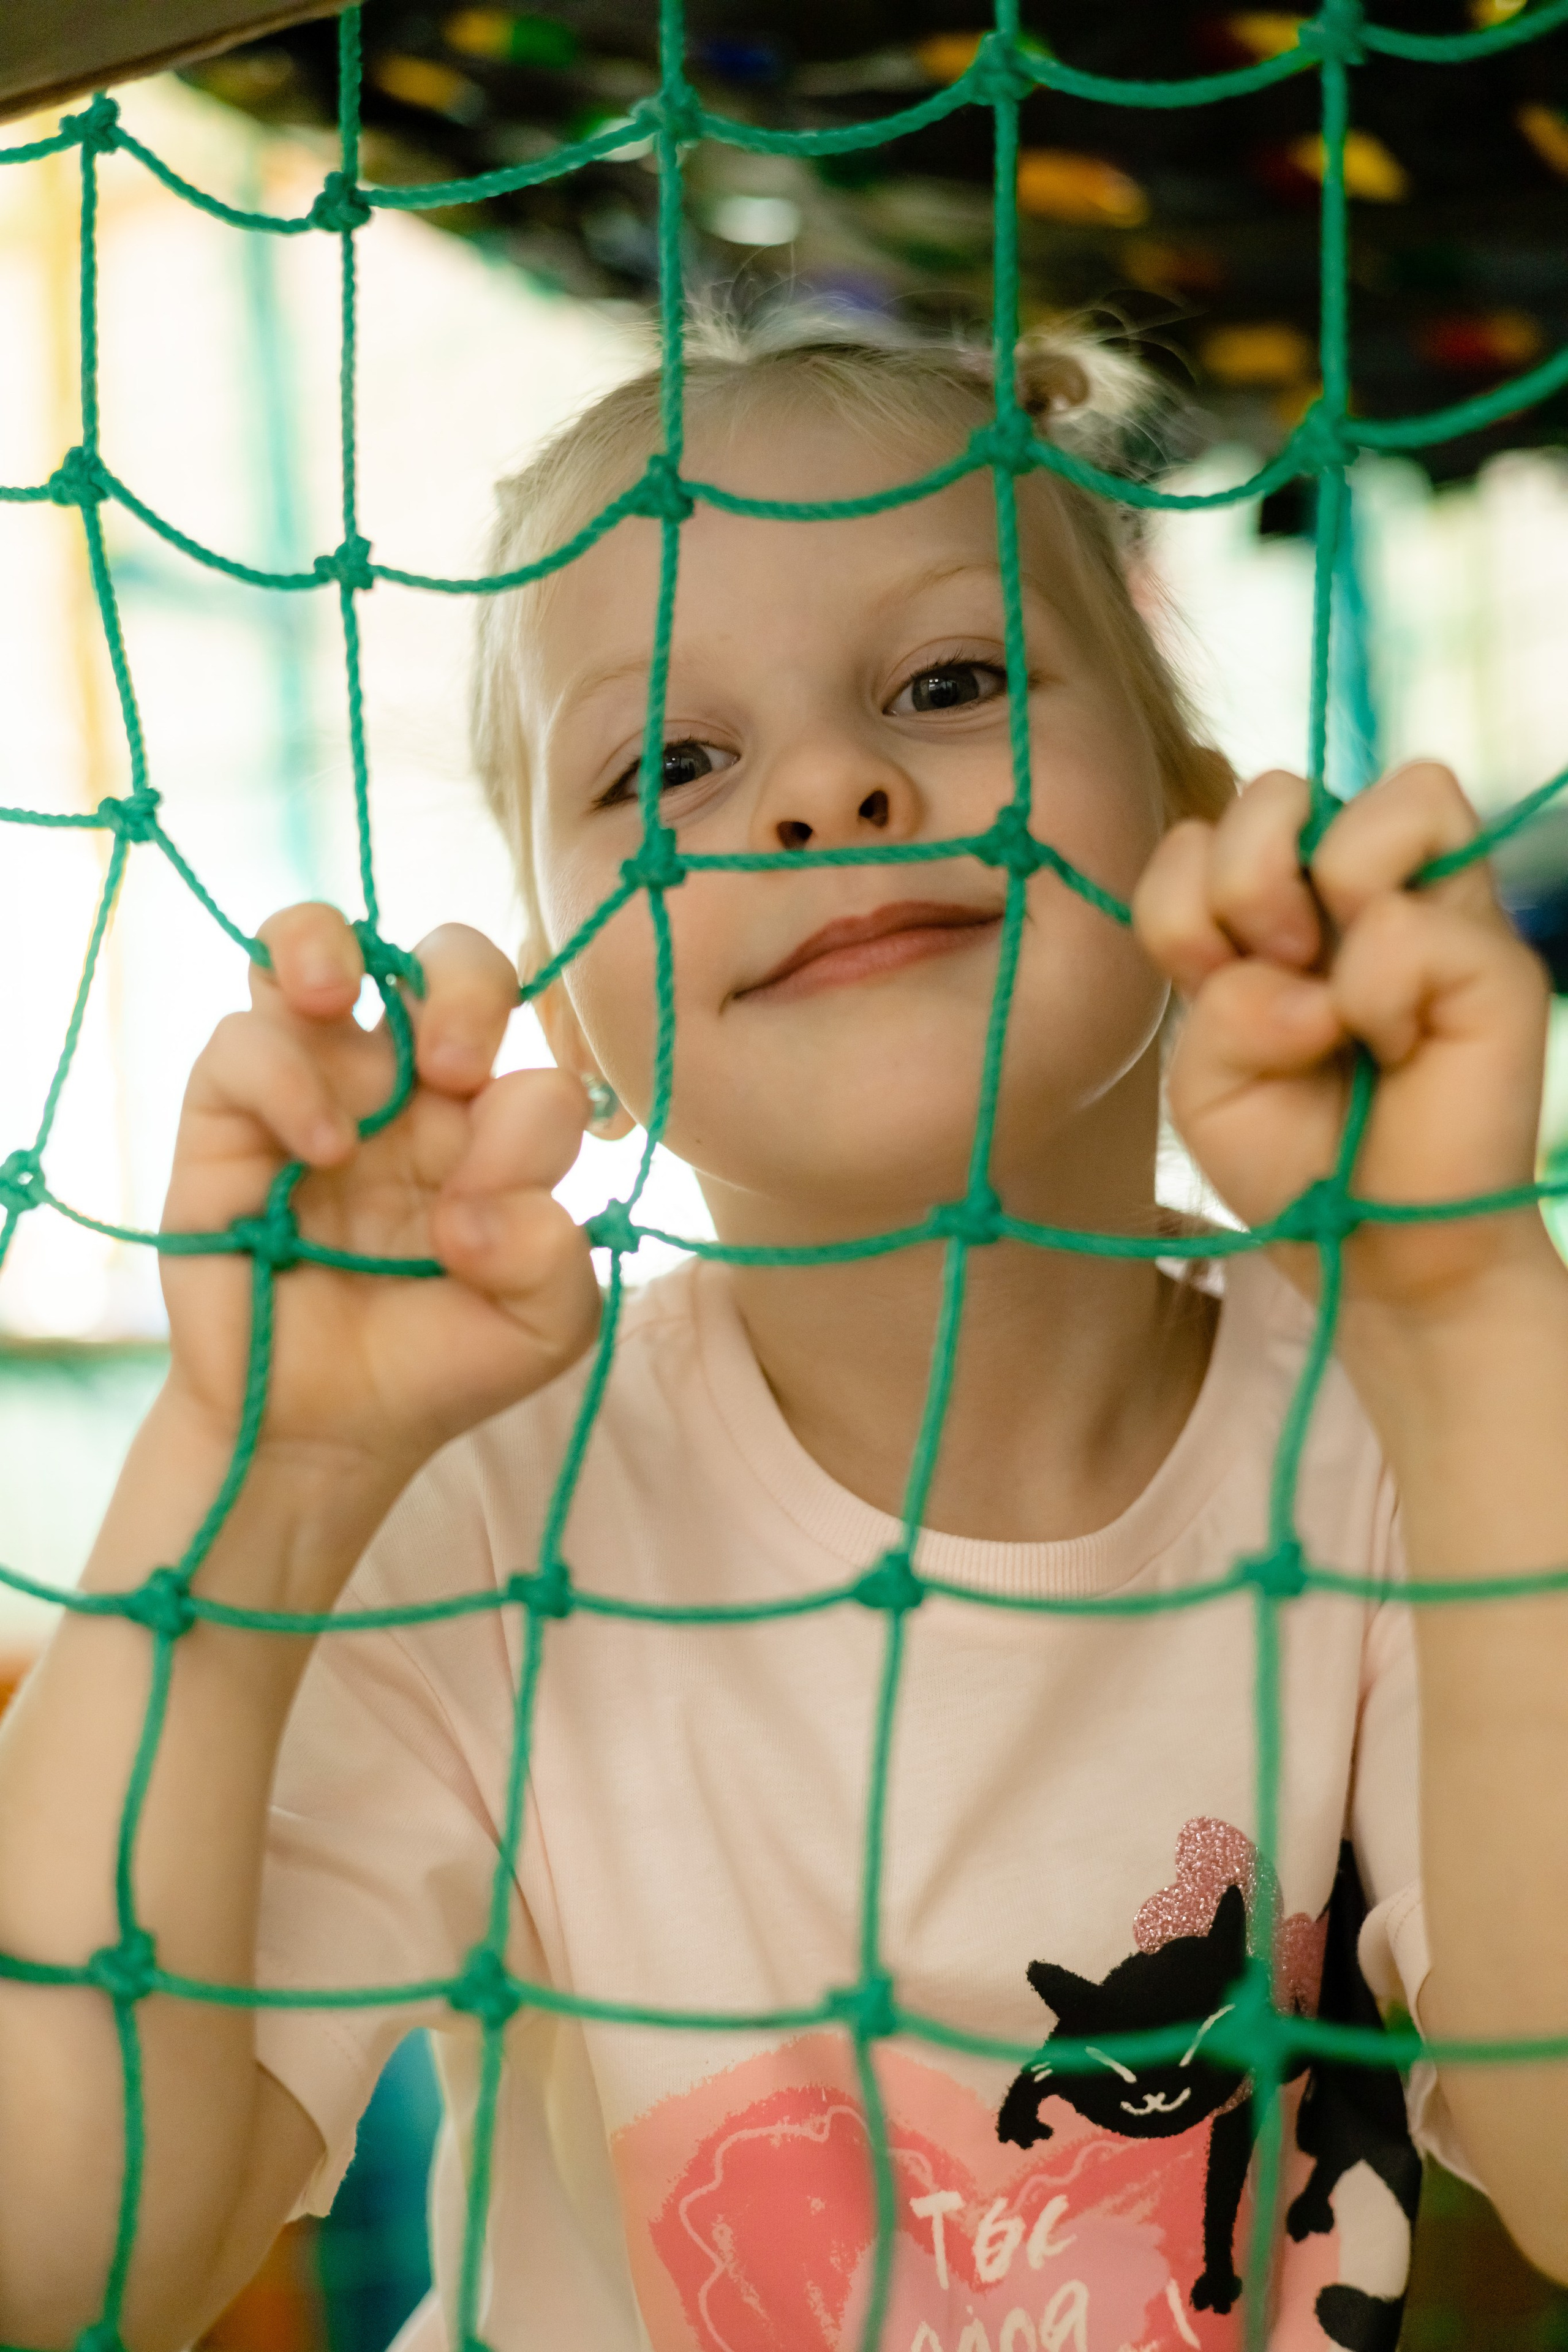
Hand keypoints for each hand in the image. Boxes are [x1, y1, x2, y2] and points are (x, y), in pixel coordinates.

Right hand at [160, 904, 598, 1492]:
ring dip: (325, 945)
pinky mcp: (228, 1116)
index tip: (500, 1202)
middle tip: (456, 1065)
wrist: (325, 1430)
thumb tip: (479, 1210)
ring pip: (311, 944)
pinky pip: (242, 1040)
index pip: (535, 1062)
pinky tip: (319, 1148)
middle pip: (444, 960)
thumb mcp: (540, 1327)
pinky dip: (283, 1076)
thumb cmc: (437, 1361)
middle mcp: (411, 1086)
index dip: (532, 1117)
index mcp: (494, 1123)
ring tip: (336, 999)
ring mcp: (317, 1086)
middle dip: (464, 982)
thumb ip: (553, 1258)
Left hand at [1133, 762, 1552, 1320]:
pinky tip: (1399, 1050)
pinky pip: (1411, 922)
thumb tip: (1301, 968)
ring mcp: (1442, 911)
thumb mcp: (1208, 1077)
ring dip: (1327, 902)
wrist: (1378, 1251)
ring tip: (1332, 1003)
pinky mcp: (1499, 958)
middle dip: (1240, 879)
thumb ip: (1216, 991)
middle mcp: (1364, 891)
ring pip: (1394, 796)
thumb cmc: (1295, 1161)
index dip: (1180, 902)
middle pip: (1279, 788)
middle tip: (1267, 974)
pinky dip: (1378, 995)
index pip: (1202, 832)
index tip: (1205, 986)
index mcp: (1281, 909)